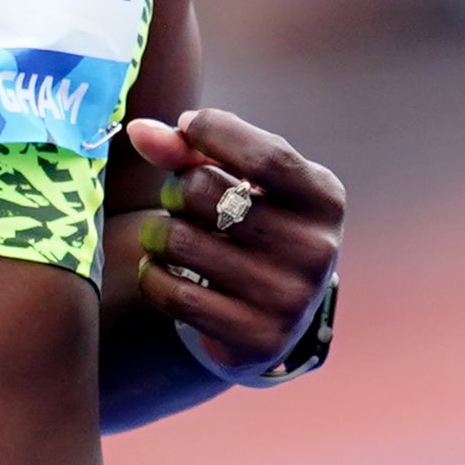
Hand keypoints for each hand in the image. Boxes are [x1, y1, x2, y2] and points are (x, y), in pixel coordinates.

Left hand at [126, 110, 345, 376]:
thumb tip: (140, 131)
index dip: (214, 131)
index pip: (266, 156)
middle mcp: (316, 249)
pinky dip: (152, 275)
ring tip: (167, 237)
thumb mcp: (242, 181)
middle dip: (175, 188)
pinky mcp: (256, 338)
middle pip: (207, 192)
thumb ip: (193, 151)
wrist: (276, 314)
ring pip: (180, 242)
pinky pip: (173, 294)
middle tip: (177, 200)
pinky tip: (162, 270)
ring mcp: (288, 298)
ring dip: (156, 234)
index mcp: (325, 199)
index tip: (189, 126)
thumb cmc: (254, 225)